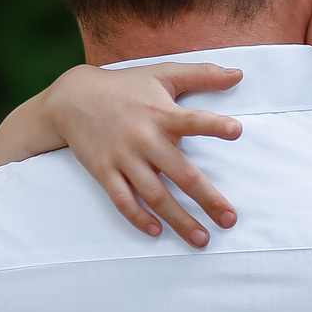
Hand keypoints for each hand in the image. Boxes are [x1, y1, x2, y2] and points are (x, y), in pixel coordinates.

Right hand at [45, 63, 243, 246]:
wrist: (72, 98)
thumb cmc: (125, 86)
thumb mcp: (163, 73)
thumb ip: (202, 74)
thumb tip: (238, 73)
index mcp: (161, 113)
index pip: (192, 119)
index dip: (213, 124)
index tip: (236, 130)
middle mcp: (144, 138)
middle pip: (181, 173)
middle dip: (207, 199)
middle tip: (230, 220)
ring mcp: (123, 158)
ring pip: (154, 195)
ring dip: (179, 219)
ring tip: (201, 238)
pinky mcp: (104, 172)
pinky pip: (122, 200)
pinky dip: (138, 217)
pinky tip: (156, 231)